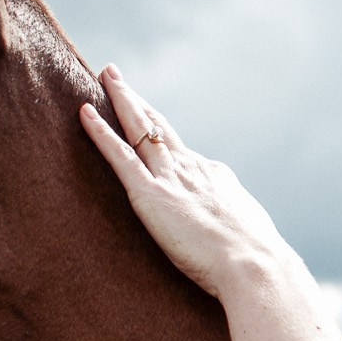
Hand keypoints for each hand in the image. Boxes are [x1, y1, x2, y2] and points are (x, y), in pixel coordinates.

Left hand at [81, 65, 302, 302]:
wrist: (255, 265)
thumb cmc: (257, 262)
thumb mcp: (250, 233)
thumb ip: (233, 224)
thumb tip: (236, 231)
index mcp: (217, 178)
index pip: (184, 153)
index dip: (162, 134)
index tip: (149, 120)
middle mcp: (193, 169)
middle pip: (158, 126)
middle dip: (137, 100)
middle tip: (116, 76)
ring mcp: (171, 178)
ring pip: (140, 129)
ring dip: (121, 99)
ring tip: (105, 75)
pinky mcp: (151, 195)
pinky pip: (120, 156)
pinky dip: (100, 132)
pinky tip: (84, 112)